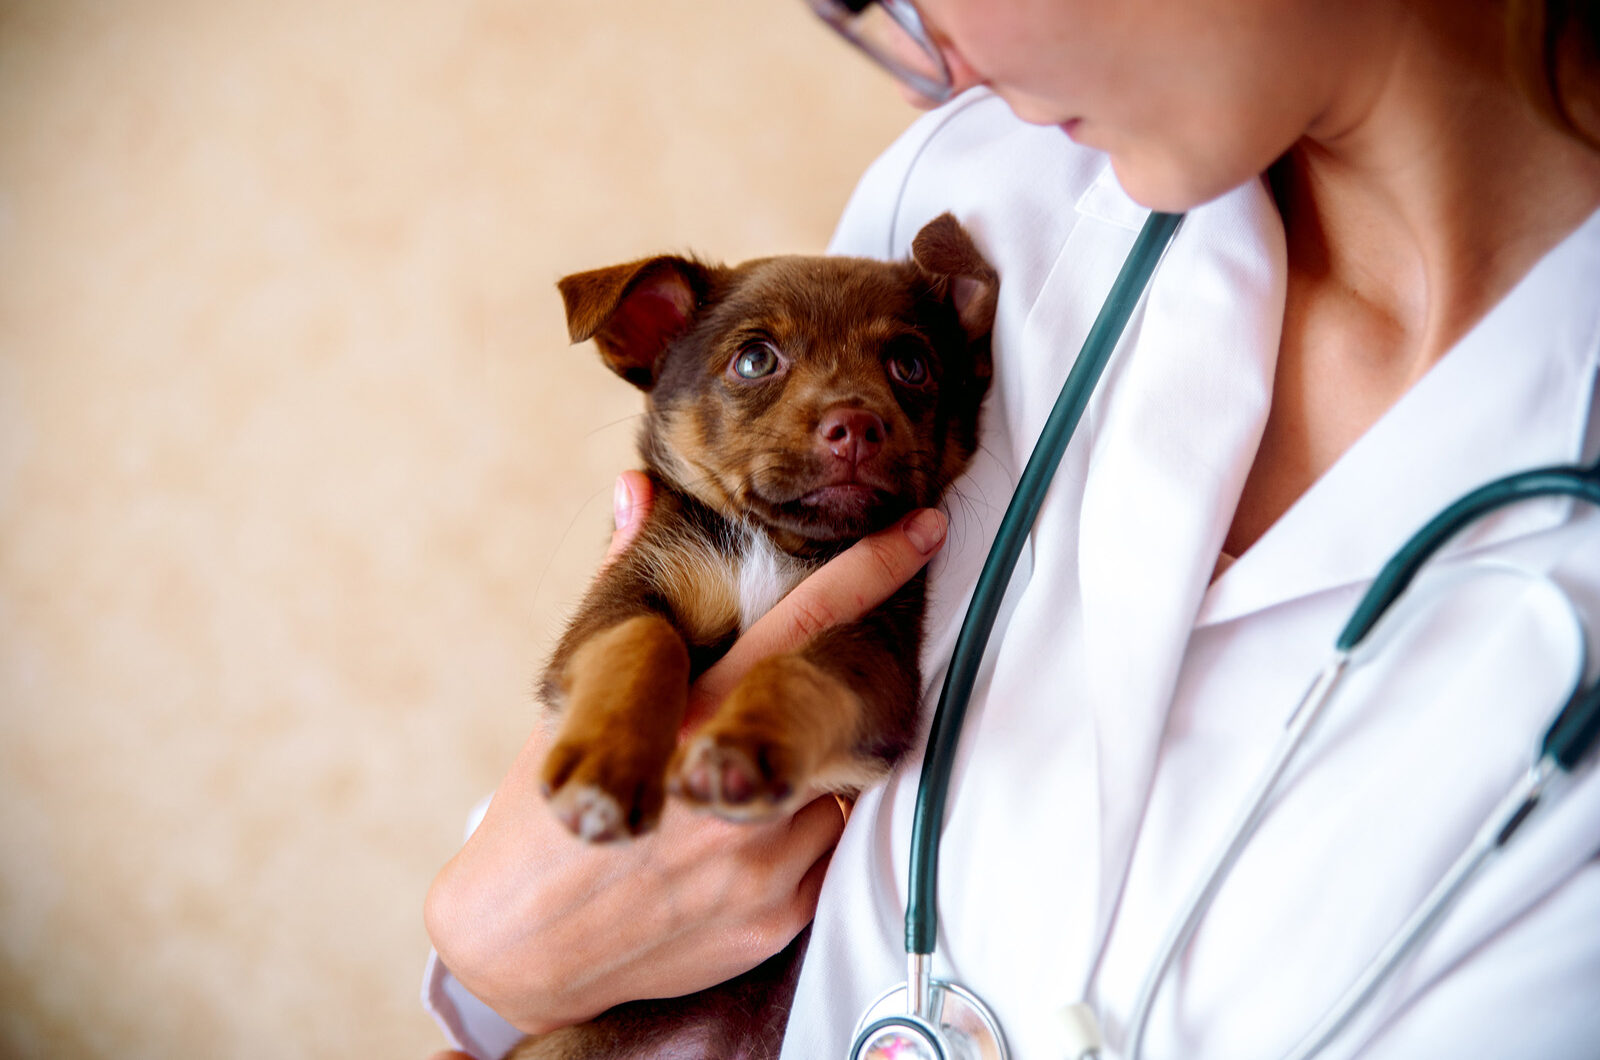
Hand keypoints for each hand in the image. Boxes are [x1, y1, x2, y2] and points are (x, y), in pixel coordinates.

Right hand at [423, 471, 947, 1032]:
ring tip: (757, 772)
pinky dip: (804, 831)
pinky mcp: (773, 918)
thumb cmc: (543, 815)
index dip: (867, 573)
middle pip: (835, 714)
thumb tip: (638, 490)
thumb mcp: (569, 701)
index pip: (797, 629)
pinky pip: (826, 853)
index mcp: (680, 722)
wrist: (520, 946)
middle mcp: (727, 792)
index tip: (921, 529)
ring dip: (815, 766)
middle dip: (846, 688)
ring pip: (838, 786)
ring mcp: (757, 864)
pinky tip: (752, 832)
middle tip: (845, 673)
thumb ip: (618, 589)